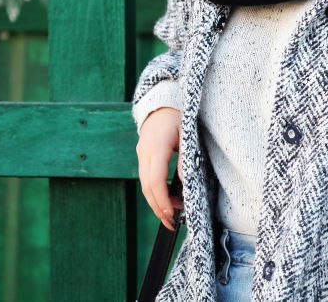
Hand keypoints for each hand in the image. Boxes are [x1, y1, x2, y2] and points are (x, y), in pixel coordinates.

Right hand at [136, 106, 184, 230]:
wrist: (161, 103)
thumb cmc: (178, 116)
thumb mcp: (187, 134)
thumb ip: (185, 157)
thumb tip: (185, 181)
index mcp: (156, 147)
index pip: (156, 180)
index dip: (162, 200)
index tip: (171, 214)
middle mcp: (144, 153)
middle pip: (147, 187)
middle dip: (158, 207)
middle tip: (171, 223)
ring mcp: (141, 155)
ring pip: (144, 185)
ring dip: (155, 202)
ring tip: (170, 215)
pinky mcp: (143, 156)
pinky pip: (146, 178)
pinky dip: (154, 191)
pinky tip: (165, 199)